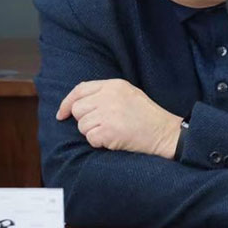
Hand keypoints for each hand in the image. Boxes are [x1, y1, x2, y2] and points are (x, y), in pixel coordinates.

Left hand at [56, 79, 182, 158]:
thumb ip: (105, 93)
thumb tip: (78, 102)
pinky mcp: (109, 131)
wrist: (165, 132)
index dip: (67, 103)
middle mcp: (109, 96)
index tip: (62, 114)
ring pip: (82, 126)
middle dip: (85, 121)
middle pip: (78, 109)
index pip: (80, 90)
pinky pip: (90, 138)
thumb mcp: (128, 94)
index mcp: (113, 85)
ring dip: (93, 133)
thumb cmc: (147, 116)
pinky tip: (114, 140)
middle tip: (102, 126)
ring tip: (112, 132)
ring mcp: (108, 113)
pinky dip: (99, 143)